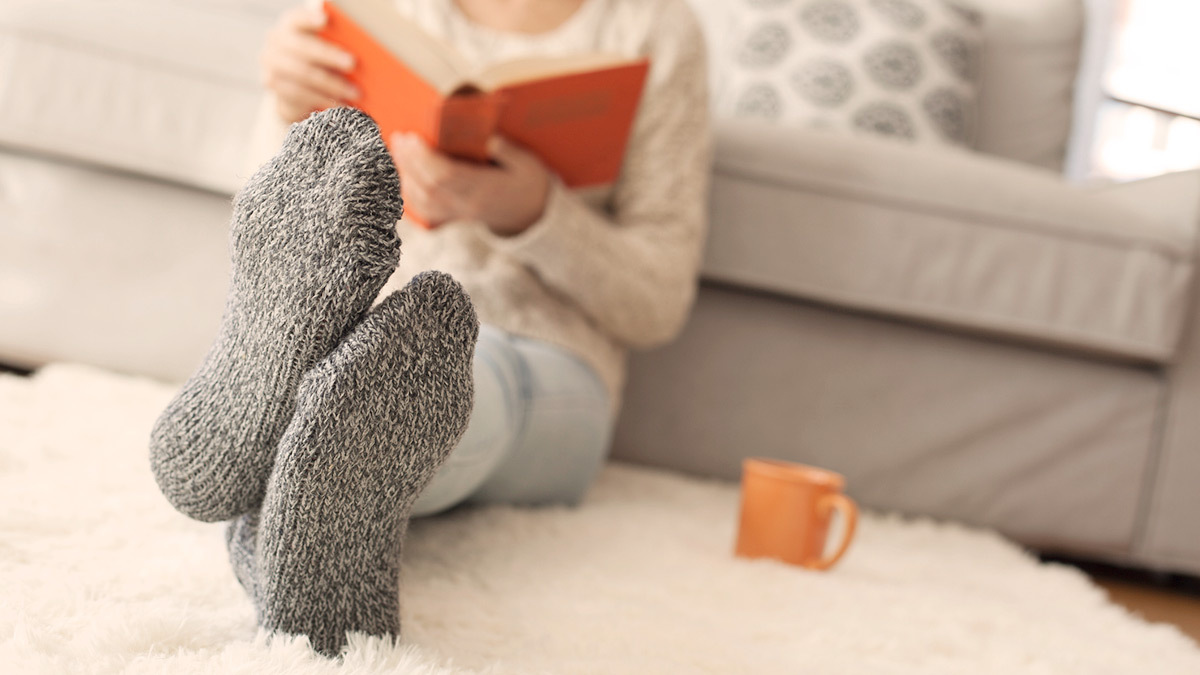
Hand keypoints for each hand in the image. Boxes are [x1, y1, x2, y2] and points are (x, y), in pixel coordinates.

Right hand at [261, 5, 359, 123]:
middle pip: (303, 48)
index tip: (325, 19)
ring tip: (353, 92)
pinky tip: (340, 103)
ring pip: (303, 74)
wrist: (293, 82)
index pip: (298, 19)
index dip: (310, 19)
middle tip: (352, 63)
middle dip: (329, 56)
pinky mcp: (273, 84)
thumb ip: (333, 42)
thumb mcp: (324, 46)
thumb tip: (359, 49)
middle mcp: (276, 41)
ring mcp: (271, 63)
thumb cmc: (317, 58)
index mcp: (290, 24)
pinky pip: (300, 94)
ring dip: (331, 85)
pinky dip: (322, 99)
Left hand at [391, 133, 550, 235]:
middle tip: (399, 138)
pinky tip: (403, 175)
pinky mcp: (455, 216)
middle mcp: (468, 204)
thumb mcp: (529, 165)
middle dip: (410, 161)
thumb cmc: (529, 185)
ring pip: (424, 200)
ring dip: (406, 174)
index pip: (447, 176)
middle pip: (430, 186)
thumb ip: (509, 152)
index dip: (425, 158)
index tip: (413, 137)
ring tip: (397, 151)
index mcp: (485, 190)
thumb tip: (491, 138)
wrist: (532, 215)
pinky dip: (409, 193)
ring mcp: (460, 212)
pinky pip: (426, 210)